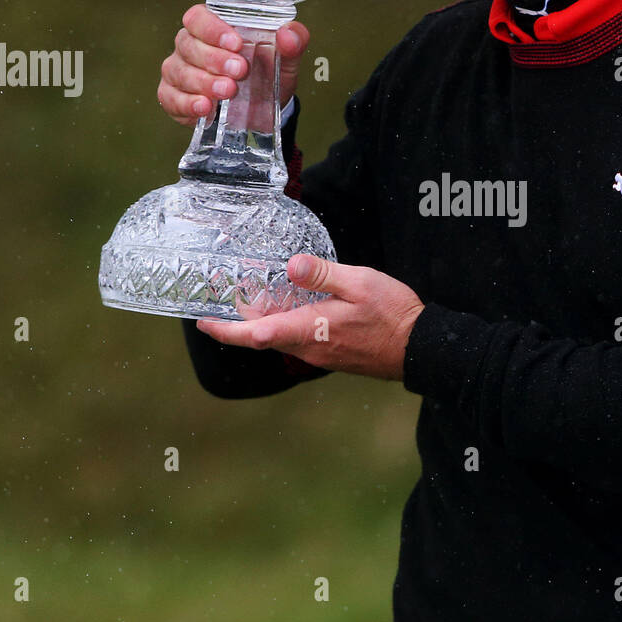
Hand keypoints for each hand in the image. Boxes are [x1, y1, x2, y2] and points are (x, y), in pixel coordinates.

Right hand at [157, 3, 309, 126]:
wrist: (262, 109)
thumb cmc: (266, 73)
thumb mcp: (285, 58)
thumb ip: (293, 42)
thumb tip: (288, 34)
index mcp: (212, 27)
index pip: (198, 17)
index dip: (213, 28)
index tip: (236, 43)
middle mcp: (190, 45)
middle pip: (188, 44)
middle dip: (214, 58)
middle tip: (239, 71)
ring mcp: (178, 70)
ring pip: (179, 71)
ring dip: (204, 82)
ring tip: (227, 91)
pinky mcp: (173, 96)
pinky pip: (170, 98)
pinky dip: (186, 103)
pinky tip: (205, 108)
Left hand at [195, 255, 425, 382]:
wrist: (420, 348)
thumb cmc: (393, 315)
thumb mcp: (360, 283)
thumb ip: (323, 274)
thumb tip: (291, 266)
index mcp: (309, 330)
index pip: (255, 335)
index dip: (225, 330)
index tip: (202, 322)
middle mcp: (308, 349)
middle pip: (262, 338)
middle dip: (239, 323)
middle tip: (222, 301)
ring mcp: (320, 355)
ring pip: (280, 339)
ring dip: (263, 324)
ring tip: (252, 300)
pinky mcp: (332, 355)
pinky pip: (298, 341)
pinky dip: (285, 326)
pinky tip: (292, 308)